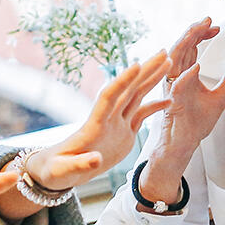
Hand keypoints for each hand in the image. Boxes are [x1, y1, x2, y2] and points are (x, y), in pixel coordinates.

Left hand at [23, 52, 172, 190]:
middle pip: (128, 90)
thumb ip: (81, 164)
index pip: (109, 97)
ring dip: (152, 80)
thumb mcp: (64, 170)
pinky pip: (140, 115)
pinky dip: (154, 107)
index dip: (122, 81)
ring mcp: (116, 125)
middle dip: (146, 71)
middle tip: (164, 53)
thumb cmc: (56, 169)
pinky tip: (169, 99)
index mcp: (93, 125)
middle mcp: (107, 120)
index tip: (137, 65)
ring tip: (169, 63)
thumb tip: (96, 160)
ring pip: (137, 97)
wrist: (58, 171)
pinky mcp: (123, 134)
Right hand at [152, 18, 224, 158]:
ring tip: (198, 30)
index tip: (215, 26)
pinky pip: (177, 85)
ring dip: (186, 44)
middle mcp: (177, 77)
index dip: (201, 33)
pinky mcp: (173, 102)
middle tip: (208, 20)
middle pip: (182, 47)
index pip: (191, 47)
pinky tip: (197, 65)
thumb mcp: (221, 96)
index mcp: (186, 74)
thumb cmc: (196, 122)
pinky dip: (186, 75)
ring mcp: (173, 88)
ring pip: (175, 60)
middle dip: (194, 31)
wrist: (185, 143)